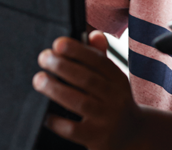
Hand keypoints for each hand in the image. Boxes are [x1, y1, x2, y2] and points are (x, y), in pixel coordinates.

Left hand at [33, 31, 142, 149]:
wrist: (132, 136)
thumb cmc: (115, 102)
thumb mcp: (114, 81)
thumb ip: (101, 57)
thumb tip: (94, 34)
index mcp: (118, 80)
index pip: (99, 61)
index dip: (78, 51)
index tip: (58, 43)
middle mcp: (116, 99)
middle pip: (88, 79)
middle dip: (63, 66)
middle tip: (43, 57)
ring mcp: (107, 120)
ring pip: (80, 102)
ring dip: (56, 89)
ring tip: (39, 79)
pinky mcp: (97, 139)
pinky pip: (74, 130)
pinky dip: (57, 121)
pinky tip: (45, 114)